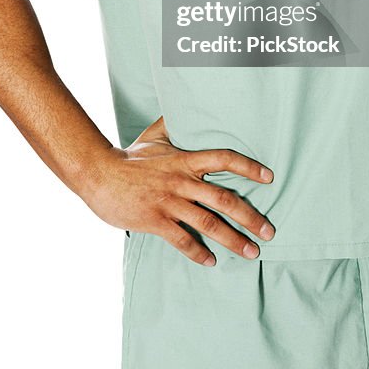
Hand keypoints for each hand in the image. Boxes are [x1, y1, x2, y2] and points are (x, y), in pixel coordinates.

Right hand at [81, 115, 274, 266]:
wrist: (99, 174)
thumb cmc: (128, 157)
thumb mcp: (153, 137)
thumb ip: (171, 125)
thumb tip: (181, 107)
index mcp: (184, 160)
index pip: (223, 158)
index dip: (248, 167)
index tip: (269, 177)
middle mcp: (182, 181)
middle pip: (223, 198)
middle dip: (250, 216)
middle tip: (269, 231)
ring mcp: (169, 202)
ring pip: (208, 222)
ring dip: (233, 239)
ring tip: (250, 251)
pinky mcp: (155, 221)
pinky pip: (182, 239)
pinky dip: (198, 252)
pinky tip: (211, 262)